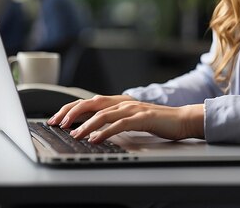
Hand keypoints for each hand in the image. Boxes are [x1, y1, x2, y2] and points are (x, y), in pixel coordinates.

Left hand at [48, 95, 203, 142]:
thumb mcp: (131, 119)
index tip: (57, 118)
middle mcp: (123, 102)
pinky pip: (119, 124)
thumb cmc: (158, 121)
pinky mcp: (142, 118)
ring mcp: (133, 109)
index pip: (89, 102)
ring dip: (86, 124)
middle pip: (91, 103)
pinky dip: (105, 131)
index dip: (71, 108)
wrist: (182, 119)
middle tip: (58, 123)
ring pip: (103, 114)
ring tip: (74, 134)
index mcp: (119, 101)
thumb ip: (115, 120)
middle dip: (72, 112)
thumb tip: (93, 129)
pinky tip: (96, 138)